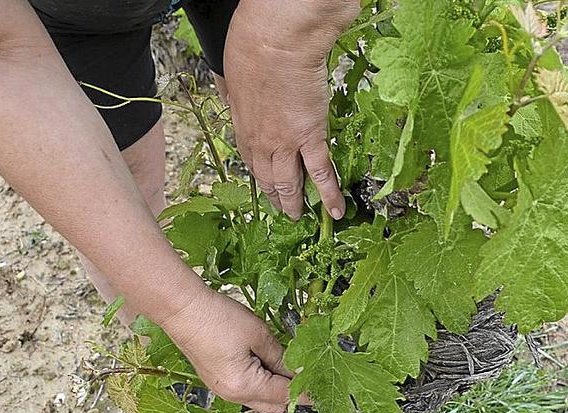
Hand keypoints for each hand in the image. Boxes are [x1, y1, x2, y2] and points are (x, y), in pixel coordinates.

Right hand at [162, 288, 293, 412]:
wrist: (183, 308)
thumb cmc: (215, 318)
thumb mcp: (259, 335)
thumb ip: (282, 357)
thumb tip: (299, 370)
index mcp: (243, 386)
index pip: (285, 396)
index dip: (305, 391)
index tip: (319, 389)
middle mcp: (231, 394)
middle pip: (273, 404)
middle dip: (291, 390)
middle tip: (305, 370)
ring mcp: (222, 388)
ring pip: (260, 397)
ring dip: (275, 384)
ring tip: (284, 359)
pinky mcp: (218, 379)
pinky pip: (247, 387)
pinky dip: (261, 378)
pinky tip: (266, 358)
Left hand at [223, 0, 358, 219]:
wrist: (276, 42)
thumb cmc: (252, 45)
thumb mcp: (232, 72)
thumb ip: (234, 89)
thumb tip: (231, 91)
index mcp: (242, 125)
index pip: (249, 159)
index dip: (259, 177)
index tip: (264, 186)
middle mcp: (261, 141)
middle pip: (267, 177)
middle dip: (275, 197)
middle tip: (282, 211)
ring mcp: (285, 142)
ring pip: (289, 182)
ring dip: (294, 202)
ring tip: (300, 216)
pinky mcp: (310, 137)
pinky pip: (321, 172)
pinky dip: (328, 194)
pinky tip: (335, 210)